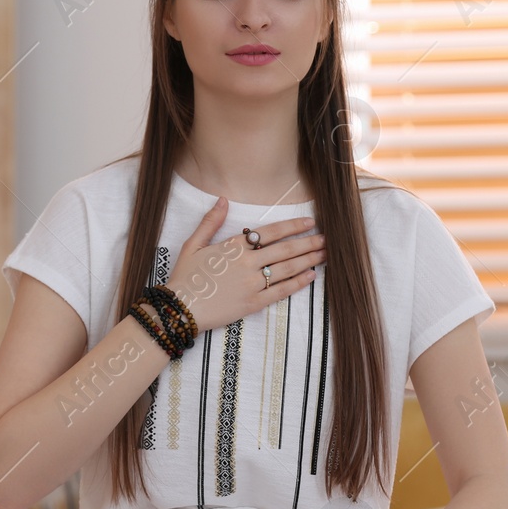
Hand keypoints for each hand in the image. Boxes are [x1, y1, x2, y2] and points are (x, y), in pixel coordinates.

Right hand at [162, 197, 325, 332]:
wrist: (180, 309)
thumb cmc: (185, 276)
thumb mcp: (194, 245)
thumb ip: (211, 222)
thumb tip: (222, 199)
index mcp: (234, 247)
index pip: (271, 232)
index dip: (293, 226)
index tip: (310, 222)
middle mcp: (247, 263)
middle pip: (285, 250)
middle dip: (309, 243)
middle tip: (327, 239)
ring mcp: (252, 284)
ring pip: (287, 269)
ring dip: (309, 260)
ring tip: (325, 254)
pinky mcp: (253, 303)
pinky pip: (280, 291)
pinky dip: (298, 283)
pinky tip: (311, 276)